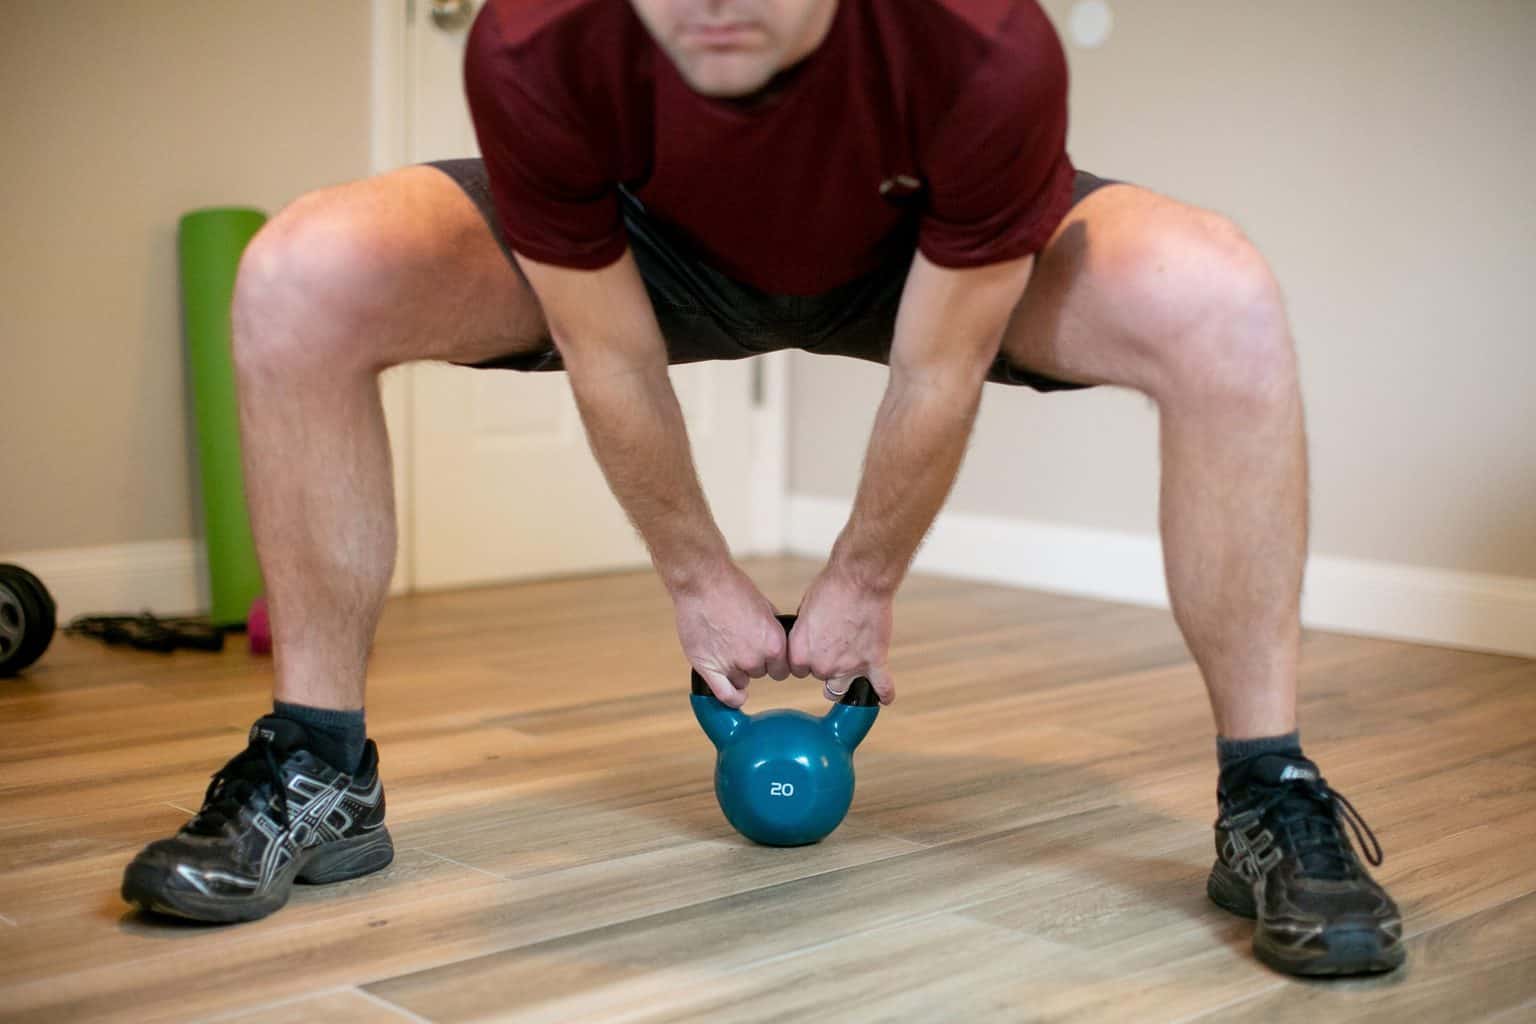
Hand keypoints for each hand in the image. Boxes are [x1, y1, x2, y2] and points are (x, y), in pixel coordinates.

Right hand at [672, 562, 789, 707]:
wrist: (703, 583)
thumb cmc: (732, 589)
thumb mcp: (765, 607)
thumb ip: (773, 631)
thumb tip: (780, 644)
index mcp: (774, 644)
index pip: (782, 670)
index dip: (774, 663)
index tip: (767, 657)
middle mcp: (756, 658)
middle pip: (761, 674)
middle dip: (754, 662)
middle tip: (740, 642)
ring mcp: (731, 665)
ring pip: (741, 681)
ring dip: (737, 671)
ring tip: (726, 648)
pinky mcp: (708, 668)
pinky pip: (724, 695)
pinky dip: (731, 698)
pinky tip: (735, 694)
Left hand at [789, 565, 895, 704]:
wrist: (860, 580)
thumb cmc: (831, 588)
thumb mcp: (806, 609)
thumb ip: (806, 634)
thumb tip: (811, 640)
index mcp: (800, 653)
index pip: (799, 670)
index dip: (807, 657)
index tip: (815, 647)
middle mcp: (822, 665)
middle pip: (821, 676)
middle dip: (827, 663)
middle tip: (836, 642)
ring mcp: (849, 666)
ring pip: (844, 687)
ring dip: (848, 678)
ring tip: (852, 667)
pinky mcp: (874, 661)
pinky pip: (881, 686)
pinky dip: (884, 692)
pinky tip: (884, 697)